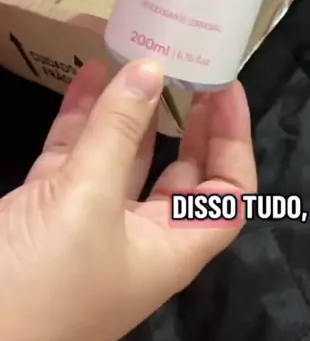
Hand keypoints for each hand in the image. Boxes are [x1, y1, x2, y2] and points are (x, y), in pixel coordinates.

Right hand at [0, 60, 255, 340]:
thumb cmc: (44, 279)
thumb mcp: (87, 201)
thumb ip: (118, 132)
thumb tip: (150, 68)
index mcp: (170, 247)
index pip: (227, 192)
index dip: (234, 141)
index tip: (228, 89)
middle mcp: (139, 235)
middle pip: (181, 173)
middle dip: (190, 122)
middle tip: (193, 72)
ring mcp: (91, 222)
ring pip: (123, 156)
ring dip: (131, 111)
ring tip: (142, 61)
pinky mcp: (48, 209)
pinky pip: (76, 155)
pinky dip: (83, 117)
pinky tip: (90, 74)